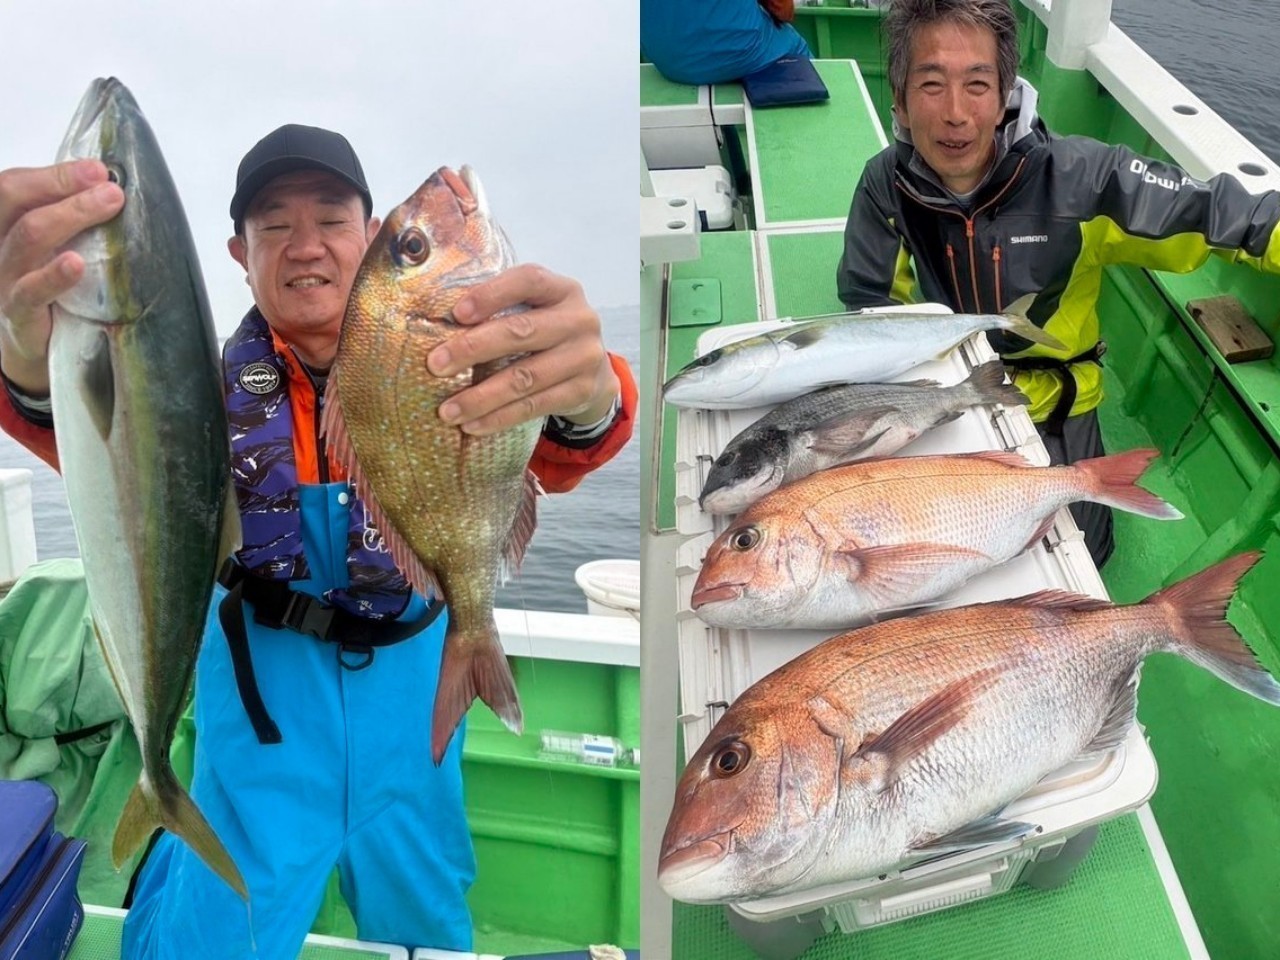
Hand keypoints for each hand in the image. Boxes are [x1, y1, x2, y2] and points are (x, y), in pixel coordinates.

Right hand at [0, 160, 124, 393]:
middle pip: (14, 201)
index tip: (97, 168)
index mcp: (4, 223)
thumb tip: (109, 189)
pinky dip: (54, 275)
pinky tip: (76, 264)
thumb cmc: (49, 288)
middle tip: (107, 185)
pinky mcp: (18, 312)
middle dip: (61, 185)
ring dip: (69, 217)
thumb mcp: (54, 247)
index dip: (54, 173)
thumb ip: (71, 222)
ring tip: (106, 205)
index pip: (15, 186)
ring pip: (27, 239)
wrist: (34, 345)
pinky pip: (30, 291)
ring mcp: (4, 278)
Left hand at [427, 263, 620, 435]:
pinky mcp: (581, 391)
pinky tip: (473, 425)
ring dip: (481, 396)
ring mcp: (584, 357)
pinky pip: (534, 406)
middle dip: (473, 348)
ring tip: (447, 410)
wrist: (594, 371)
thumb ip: (503, 307)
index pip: (529, 280)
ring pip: (525, 377)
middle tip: (435, 365)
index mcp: (563, 290)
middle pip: (522, 331)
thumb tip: (437, 322)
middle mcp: (580, 320)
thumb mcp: (537, 309)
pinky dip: (499, 417)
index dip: (492, 294)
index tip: (456, 313)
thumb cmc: (548, 333)